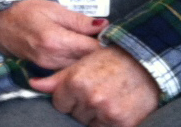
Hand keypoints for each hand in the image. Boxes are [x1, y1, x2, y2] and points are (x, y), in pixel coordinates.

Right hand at [0, 0, 105, 69]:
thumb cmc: (23, 11)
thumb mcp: (52, 8)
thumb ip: (79, 20)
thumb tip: (104, 26)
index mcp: (56, 40)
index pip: (93, 49)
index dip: (106, 43)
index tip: (110, 35)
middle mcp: (54, 58)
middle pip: (88, 62)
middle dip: (99, 53)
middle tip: (104, 40)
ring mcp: (49, 67)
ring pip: (80, 68)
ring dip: (88, 59)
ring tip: (91, 46)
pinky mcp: (46, 70)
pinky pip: (69, 69)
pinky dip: (77, 63)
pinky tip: (78, 53)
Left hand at [29, 45, 159, 126]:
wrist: (147, 64)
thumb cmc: (112, 59)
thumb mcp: (82, 63)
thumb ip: (56, 78)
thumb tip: (34, 85)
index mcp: (76, 81)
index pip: (60, 103)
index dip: (69, 97)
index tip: (82, 88)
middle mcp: (90, 98)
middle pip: (75, 114)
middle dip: (83, 105)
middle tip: (98, 90)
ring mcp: (107, 112)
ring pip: (90, 123)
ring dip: (97, 115)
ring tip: (108, 97)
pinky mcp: (123, 123)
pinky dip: (110, 122)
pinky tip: (117, 107)